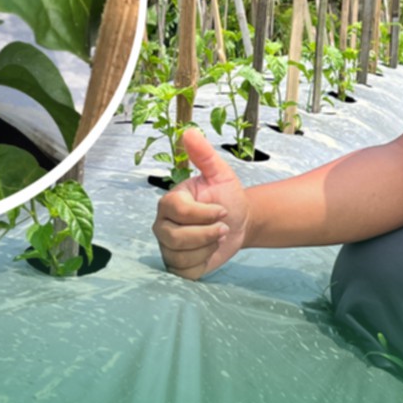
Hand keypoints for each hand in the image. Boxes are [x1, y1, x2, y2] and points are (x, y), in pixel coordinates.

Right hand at [152, 128, 248, 279]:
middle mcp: (162, 225)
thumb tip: (189, 131)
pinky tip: (209, 251)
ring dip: (208, 247)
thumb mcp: (220, 174)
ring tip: (217, 236)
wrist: (240, 222)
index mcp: (169, 202)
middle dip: (207, 233)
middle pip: (176, 237)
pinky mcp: (176, 266)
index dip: (204, 214)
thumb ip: (204, 155)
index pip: (177, 211)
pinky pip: (185, 271)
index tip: (223, 210)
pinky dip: (203, 263)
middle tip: (223, 226)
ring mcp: (167, 247)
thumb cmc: (228, 197)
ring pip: (181, 255)